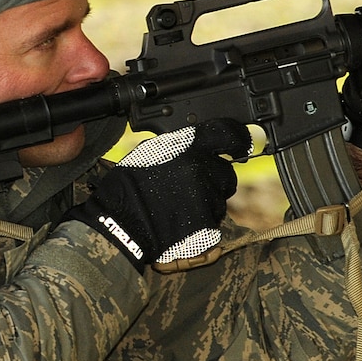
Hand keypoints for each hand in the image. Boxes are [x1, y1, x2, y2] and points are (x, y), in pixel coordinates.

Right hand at [67, 120, 248, 268]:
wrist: (120, 226)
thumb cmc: (128, 188)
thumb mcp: (149, 152)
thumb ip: (180, 144)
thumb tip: (200, 143)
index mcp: (187, 147)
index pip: (228, 134)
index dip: (238, 138)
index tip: (241, 144)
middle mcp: (202, 170)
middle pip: (226, 172)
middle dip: (214, 179)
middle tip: (188, 188)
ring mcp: (208, 199)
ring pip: (220, 199)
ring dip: (206, 202)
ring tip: (177, 207)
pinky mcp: (209, 225)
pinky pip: (214, 222)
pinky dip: (202, 223)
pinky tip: (180, 222)